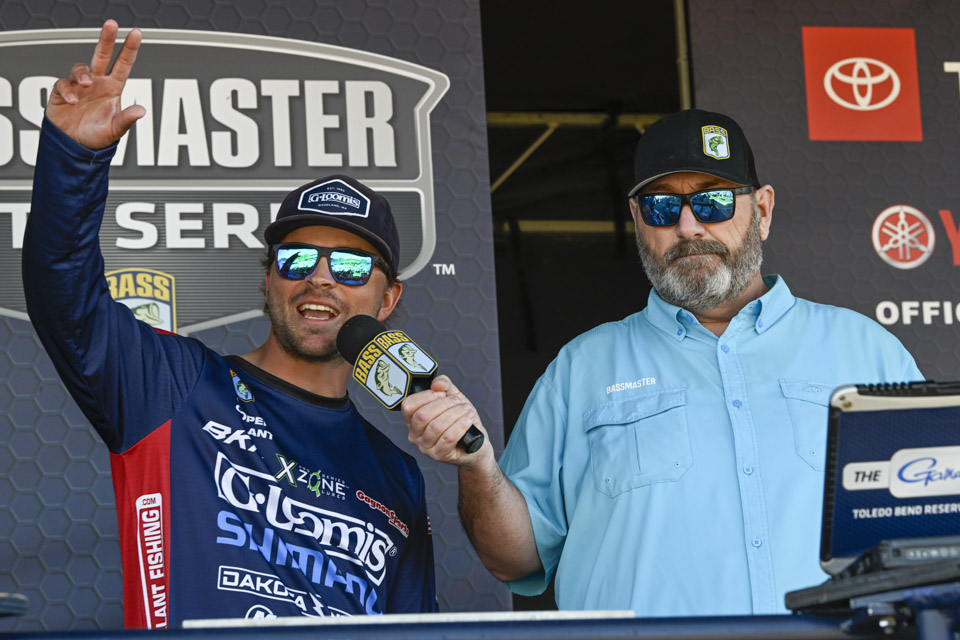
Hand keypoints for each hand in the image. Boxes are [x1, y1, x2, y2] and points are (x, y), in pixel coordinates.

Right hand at [47, 20, 144, 148]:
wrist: (74, 147)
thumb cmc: (96, 137)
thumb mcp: (114, 130)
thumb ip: (126, 120)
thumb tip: (141, 111)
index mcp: (112, 89)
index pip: (123, 65)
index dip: (130, 49)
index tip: (136, 33)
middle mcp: (97, 83)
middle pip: (102, 55)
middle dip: (107, 39)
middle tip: (111, 24)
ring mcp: (79, 87)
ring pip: (80, 68)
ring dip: (82, 74)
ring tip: (85, 85)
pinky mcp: (62, 93)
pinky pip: (63, 84)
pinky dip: (67, 90)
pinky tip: (72, 101)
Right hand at [401, 375, 490, 464]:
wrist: (476, 442)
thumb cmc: (460, 420)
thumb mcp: (453, 397)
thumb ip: (444, 385)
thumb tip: (437, 382)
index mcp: (412, 419)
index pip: (408, 406)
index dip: (426, 396)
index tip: (442, 393)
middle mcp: (414, 435)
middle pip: (422, 415)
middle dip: (444, 404)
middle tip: (458, 402)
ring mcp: (425, 447)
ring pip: (436, 426)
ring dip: (455, 414)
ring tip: (466, 410)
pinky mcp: (439, 455)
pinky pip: (448, 437)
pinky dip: (461, 425)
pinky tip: (469, 419)